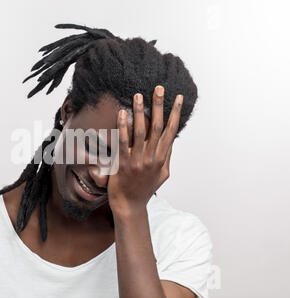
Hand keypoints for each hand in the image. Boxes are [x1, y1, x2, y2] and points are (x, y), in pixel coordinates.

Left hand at [107, 85, 182, 215]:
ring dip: (140, 112)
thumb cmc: (145, 189)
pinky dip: (123, 127)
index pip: (171, 131)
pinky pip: (124, 142)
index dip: (175, 113)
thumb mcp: (162, 175)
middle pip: (157, 127)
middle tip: (159, 88)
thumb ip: (167, 157)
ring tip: (138, 95)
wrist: (130, 205)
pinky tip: (122, 114)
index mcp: (162, 158)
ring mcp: (138, 160)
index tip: (178, 97)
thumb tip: (171, 141)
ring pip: (141, 131)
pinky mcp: (123, 164)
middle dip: (159, 106)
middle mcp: (152, 157)